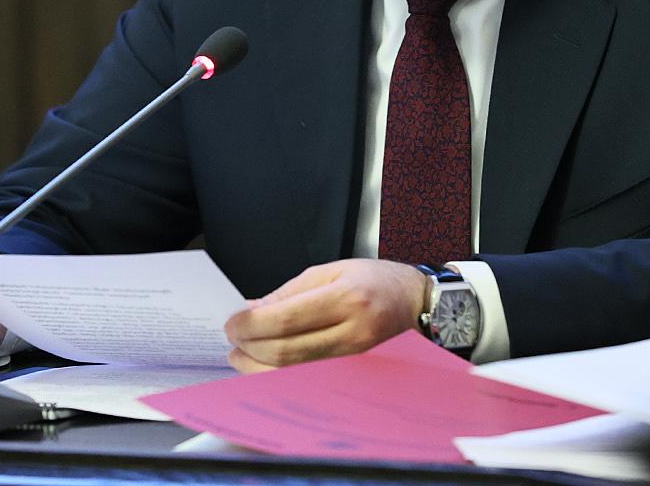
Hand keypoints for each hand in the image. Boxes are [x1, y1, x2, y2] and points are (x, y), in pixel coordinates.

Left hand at [223, 258, 428, 372]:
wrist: (418, 303)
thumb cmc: (377, 281)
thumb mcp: (332, 270)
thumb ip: (289, 292)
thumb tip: (253, 309)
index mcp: (345, 297)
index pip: (286, 319)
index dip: (251, 325)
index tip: (232, 323)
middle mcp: (352, 331)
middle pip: (287, 352)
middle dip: (250, 348)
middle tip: (232, 340)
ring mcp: (355, 358)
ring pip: (295, 373)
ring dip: (259, 367)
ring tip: (241, 356)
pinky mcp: (353, 374)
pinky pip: (308, 378)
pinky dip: (281, 374)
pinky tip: (265, 366)